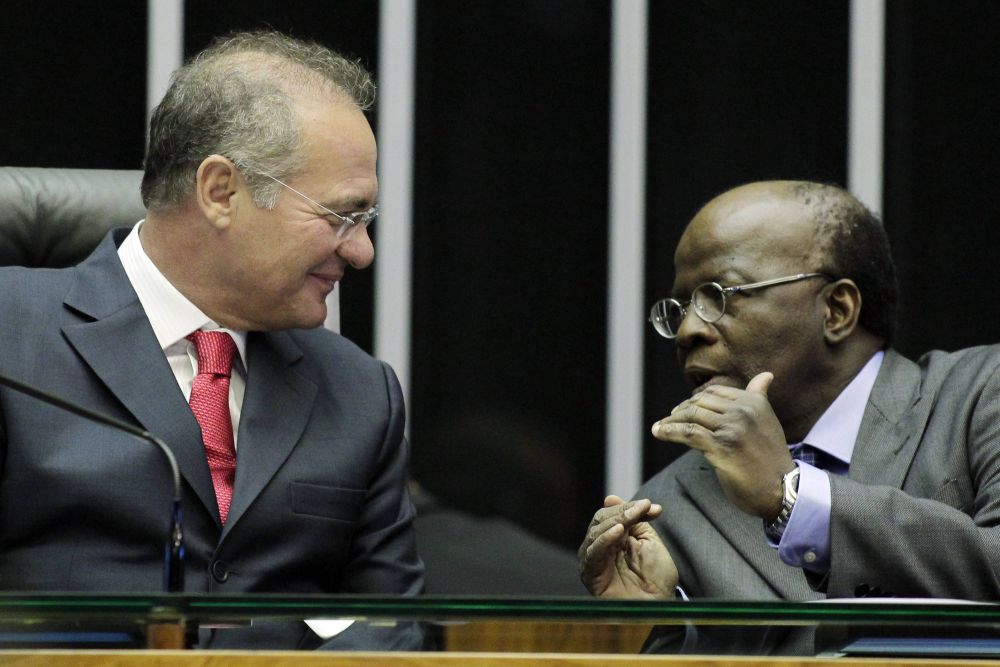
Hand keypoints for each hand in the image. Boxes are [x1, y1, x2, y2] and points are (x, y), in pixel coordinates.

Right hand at [578, 495, 677, 598]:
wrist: (659, 606)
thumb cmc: (655, 578)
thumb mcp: (647, 541)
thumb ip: (634, 519)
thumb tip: (611, 497)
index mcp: (612, 538)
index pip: (612, 514)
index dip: (630, 507)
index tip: (653, 506)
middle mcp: (599, 547)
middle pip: (601, 519)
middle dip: (623, 511)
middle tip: (642, 508)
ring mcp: (593, 559)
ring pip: (596, 531)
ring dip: (616, 521)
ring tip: (632, 517)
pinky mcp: (590, 573)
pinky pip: (593, 551)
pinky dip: (604, 539)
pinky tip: (618, 531)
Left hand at [652, 372, 792, 519]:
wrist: (783, 488)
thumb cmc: (771, 457)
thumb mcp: (767, 421)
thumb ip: (759, 397)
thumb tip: (765, 375)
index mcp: (753, 402)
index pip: (714, 392)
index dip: (694, 399)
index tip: (683, 409)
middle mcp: (743, 411)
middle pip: (699, 402)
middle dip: (680, 410)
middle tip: (669, 419)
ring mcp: (731, 428)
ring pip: (691, 415)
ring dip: (671, 421)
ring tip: (660, 427)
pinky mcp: (721, 447)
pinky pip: (688, 433)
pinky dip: (669, 431)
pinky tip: (659, 433)